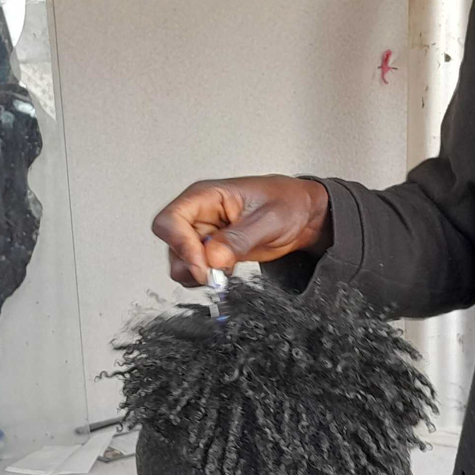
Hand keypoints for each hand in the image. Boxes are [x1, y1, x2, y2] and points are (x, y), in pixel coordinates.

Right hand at [150, 177, 330, 284]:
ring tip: (227, 270)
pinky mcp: (211, 252)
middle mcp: (198, 215)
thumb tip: (213, 257)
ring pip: (179, 261)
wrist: (304, 215)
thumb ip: (240, 238)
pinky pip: (195, 270)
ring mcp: (203, 234)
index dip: (180, 245)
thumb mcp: (270, 218)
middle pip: (171, 245)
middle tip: (218, 274)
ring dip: (198, 274)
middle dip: (191, 264)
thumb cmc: (288, 202)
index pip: (170, 220)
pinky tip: (227, 273)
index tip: (204, 264)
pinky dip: (207, 278)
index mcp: (205, 196)